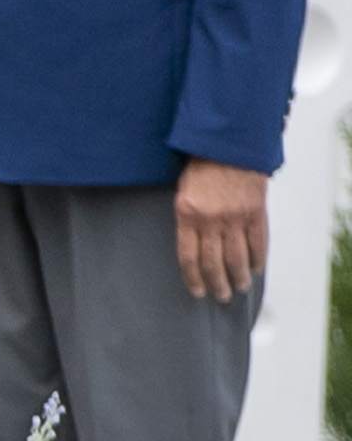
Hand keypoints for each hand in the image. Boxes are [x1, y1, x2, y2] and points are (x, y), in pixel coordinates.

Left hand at [177, 158, 268, 301]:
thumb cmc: (203, 165)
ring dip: (239, 276)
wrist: (230, 145)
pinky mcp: (255, 213)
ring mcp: (235, 218)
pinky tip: (256, 269)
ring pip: (237, 258)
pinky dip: (258, 258)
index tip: (197, 290)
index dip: (193, 278)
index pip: (188, 257)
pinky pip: (258, 243)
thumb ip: (188, 218)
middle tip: (221, 295)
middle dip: (217, 283)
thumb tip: (194, 245)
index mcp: (187, 215)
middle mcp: (211, 220)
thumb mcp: (183, 191)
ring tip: (240, 287)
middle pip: (214, 263)